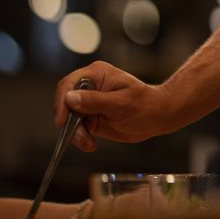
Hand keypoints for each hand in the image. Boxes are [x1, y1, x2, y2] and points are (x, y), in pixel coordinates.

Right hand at [53, 60, 174, 150]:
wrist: (157, 116)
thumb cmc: (145, 103)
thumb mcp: (121, 103)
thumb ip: (96, 101)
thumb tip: (70, 98)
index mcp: (97, 74)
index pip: (69, 84)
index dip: (62, 101)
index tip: (63, 120)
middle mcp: (90, 87)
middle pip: (65, 102)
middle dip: (69, 121)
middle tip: (81, 136)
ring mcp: (89, 102)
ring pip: (69, 118)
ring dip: (75, 133)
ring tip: (89, 143)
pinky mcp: (91, 117)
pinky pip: (77, 128)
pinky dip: (80, 138)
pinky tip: (91, 144)